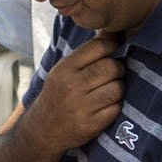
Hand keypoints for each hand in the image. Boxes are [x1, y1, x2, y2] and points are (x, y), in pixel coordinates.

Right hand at [24, 34, 125, 158]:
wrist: (42, 131)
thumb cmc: (59, 94)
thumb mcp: (64, 70)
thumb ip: (87, 53)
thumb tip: (112, 31)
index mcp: (65, 68)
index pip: (99, 46)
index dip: (113, 47)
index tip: (113, 53)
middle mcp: (71, 86)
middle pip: (112, 67)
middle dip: (118, 69)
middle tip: (114, 74)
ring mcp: (81, 106)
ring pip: (117, 88)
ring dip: (118, 89)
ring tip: (110, 91)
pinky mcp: (90, 125)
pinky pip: (116, 109)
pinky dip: (115, 107)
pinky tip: (106, 107)